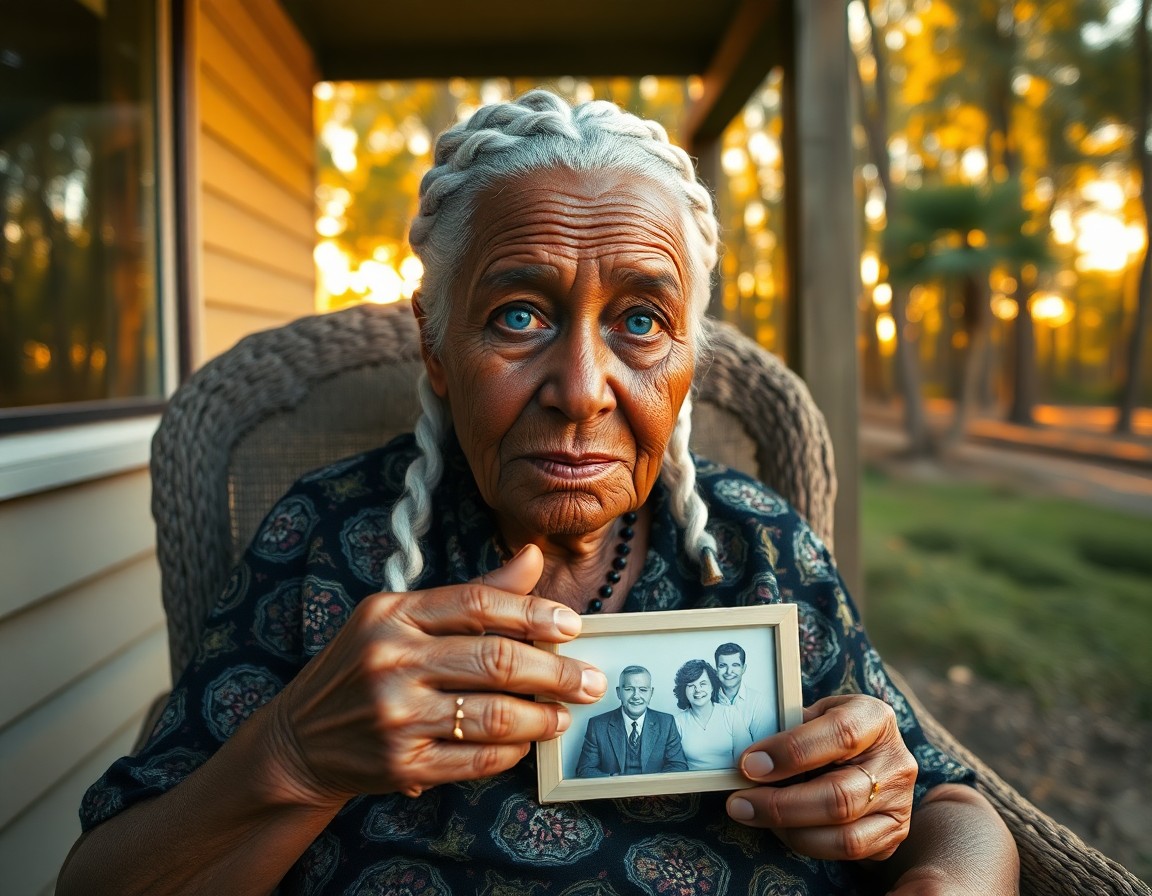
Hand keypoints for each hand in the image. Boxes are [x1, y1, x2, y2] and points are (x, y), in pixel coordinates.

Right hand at [262, 545, 608, 805]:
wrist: (300, 739)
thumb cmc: (365, 666)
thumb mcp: (402, 616)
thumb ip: (472, 592)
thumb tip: (534, 556)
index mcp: (393, 613)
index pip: (477, 603)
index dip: (533, 613)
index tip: (572, 625)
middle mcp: (391, 660)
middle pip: (495, 660)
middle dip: (557, 672)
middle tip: (592, 680)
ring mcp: (394, 715)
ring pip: (493, 715)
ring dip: (542, 717)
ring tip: (565, 715)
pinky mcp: (400, 763)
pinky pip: (476, 759)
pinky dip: (511, 751)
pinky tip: (525, 742)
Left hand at [725, 694, 917, 860]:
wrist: (867, 755)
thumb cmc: (828, 730)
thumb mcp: (814, 716)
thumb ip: (790, 730)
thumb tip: (749, 759)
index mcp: (875, 718)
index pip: (839, 734)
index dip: (792, 751)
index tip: (749, 764)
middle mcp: (895, 762)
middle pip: (839, 796)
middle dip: (780, 804)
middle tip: (739, 803)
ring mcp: (899, 802)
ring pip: (844, 834)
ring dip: (789, 830)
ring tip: (753, 815)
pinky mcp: (893, 834)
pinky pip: (849, 852)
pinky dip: (807, 843)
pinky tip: (782, 829)